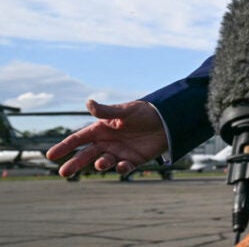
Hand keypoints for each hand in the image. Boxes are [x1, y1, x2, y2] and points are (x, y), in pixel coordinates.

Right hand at [46, 99, 168, 177]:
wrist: (168, 120)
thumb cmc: (145, 112)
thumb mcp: (126, 110)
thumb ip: (107, 111)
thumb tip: (88, 103)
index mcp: (102, 128)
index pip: (79, 138)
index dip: (65, 146)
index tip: (51, 155)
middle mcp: (108, 142)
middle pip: (86, 155)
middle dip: (75, 164)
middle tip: (64, 173)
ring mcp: (119, 152)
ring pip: (103, 162)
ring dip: (101, 164)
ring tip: (101, 163)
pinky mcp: (133, 160)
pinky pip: (124, 167)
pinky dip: (122, 168)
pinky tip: (123, 165)